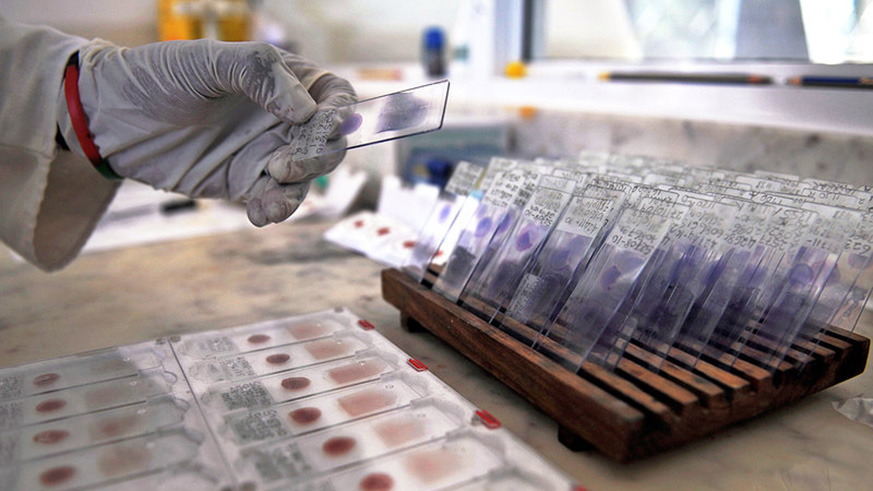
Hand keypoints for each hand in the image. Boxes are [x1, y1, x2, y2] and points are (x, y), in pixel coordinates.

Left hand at [60, 39, 356, 225]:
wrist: (111, 116)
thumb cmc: (160, 75)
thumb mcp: (210, 61)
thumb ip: (261, 75)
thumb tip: (307, 111)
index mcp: (283, 81)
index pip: (333, 96)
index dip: (341, 112)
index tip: (326, 125)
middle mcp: (282, 118)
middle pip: (329, 142)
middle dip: (319, 157)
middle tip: (285, 163)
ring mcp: (265, 152)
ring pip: (306, 177)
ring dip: (298, 188)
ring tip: (269, 189)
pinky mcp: (244, 182)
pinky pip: (275, 200)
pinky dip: (276, 210)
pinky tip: (259, 213)